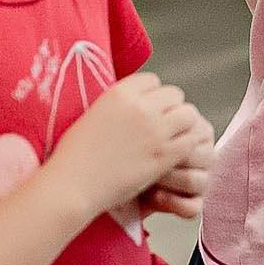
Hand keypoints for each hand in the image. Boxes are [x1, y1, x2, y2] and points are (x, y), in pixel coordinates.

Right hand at [49, 72, 206, 215]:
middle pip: (174, 94)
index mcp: (120, 93)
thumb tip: (134, 106)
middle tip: (163, 124)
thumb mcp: (94, 114)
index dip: (152, 95)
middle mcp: (141, 107)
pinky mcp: (164, 155)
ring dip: (183, 125)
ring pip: (188, 115)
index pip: (153, 80)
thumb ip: (119, 106)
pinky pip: (190, 140)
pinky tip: (174, 154)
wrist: (73, 183)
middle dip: (171, 107)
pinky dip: (186, 145)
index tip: (148, 107)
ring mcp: (155, 130)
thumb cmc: (75, 154)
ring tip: (172, 137)